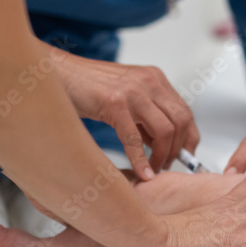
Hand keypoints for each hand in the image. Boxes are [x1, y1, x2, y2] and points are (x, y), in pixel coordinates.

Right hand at [56, 51, 198, 180]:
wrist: (56, 73)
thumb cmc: (87, 87)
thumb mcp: (127, 98)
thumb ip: (146, 117)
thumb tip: (161, 145)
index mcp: (155, 79)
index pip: (186, 112)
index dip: (189, 137)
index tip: (185, 156)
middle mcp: (150, 82)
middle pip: (181, 121)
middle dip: (178, 149)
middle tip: (167, 165)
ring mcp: (134, 91)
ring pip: (165, 130)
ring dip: (163, 156)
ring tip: (154, 169)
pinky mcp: (115, 102)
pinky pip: (135, 138)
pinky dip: (141, 160)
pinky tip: (143, 172)